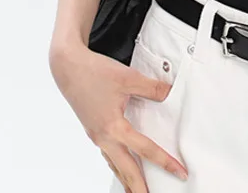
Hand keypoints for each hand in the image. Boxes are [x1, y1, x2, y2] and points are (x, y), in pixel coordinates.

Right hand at [49, 40, 188, 191]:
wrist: (68, 67)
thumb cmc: (93, 72)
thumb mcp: (129, 78)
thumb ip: (152, 88)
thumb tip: (169, 93)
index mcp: (113, 128)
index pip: (145, 150)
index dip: (165, 162)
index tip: (178, 172)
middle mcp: (103, 137)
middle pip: (126, 170)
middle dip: (139, 188)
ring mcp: (96, 135)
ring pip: (114, 165)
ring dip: (126, 179)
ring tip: (136, 190)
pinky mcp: (93, 129)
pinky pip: (107, 154)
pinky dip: (116, 164)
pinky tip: (121, 164)